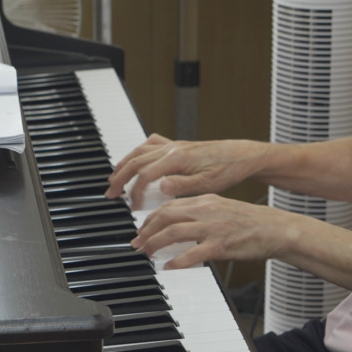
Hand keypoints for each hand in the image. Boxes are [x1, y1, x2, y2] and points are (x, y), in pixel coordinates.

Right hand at [105, 134, 265, 208]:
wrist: (240, 156)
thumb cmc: (227, 170)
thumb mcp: (207, 184)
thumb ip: (182, 185)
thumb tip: (161, 187)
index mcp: (177, 158)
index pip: (146, 175)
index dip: (136, 192)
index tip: (134, 206)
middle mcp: (172, 149)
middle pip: (136, 161)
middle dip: (120, 178)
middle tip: (111, 194)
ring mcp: (173, 145)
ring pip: (139, 151)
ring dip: (124, 165)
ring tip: (115, 179)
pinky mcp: (177, 145)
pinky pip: (149, 145)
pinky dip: (137, 153)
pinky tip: (134, 161)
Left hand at [132, 194, 297, 269]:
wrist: (275, 228)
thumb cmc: (251, 222)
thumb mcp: (222, 208)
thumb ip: (201, 213)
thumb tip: (180, 223)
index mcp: (206, 201)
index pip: (170, 206)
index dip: (151, 219)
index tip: (142, 230)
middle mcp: (206, 211)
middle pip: (166, 216)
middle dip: (147, 231)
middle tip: (138, 243)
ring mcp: (213, 228)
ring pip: (174, 232)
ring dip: (155, 243)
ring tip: (148, 253)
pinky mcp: (221, 246)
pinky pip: (192, 253)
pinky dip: (177, 261)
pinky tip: (169, 268)